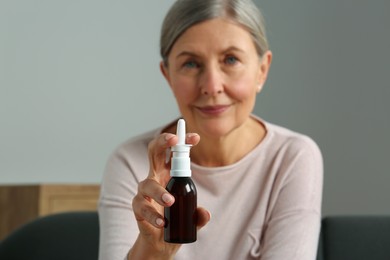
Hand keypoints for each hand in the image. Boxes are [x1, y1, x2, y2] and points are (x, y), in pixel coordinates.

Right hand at [130, 132, 210, 257]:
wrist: (161, 241)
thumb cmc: (176, 219)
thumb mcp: (192, 215)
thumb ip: (199, 215)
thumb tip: (205, 214)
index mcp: (169, 173)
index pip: (174, 152)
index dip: (184, 141)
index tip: (195, 138)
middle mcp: (155, 177)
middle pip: (154, 152)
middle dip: (163, 142)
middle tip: (173, 140)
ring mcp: (145, 192)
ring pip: (147, 183)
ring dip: (159, 191)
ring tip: (171, 201)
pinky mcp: (138, 207)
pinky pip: (142, 207)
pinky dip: (152, 214)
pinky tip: (162, 222)